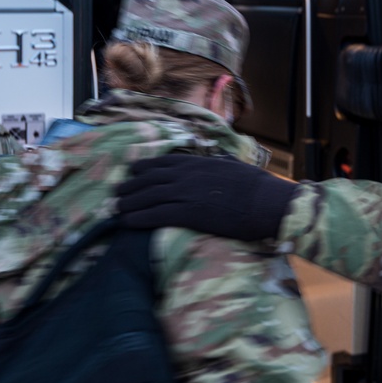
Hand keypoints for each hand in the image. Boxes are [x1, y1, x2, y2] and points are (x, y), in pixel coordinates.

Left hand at [116, 154, 296, 241]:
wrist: (265, 202)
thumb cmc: (256, 186)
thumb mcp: (233, 165)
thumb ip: (218, 163)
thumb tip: (218, 159)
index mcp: (197, 163)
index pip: (162, 163)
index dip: (143, 167)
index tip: (131, 170)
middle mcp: (186, 175)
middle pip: (149, 180)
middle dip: (130, 186)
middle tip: (116, 192)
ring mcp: (185, 193)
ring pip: (147, 197)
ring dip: (128, 203)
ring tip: (115, 209)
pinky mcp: (188, 214)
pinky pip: (156, 215)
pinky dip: (138, 218)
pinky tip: (126, 223)